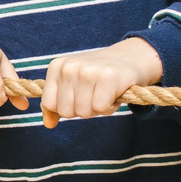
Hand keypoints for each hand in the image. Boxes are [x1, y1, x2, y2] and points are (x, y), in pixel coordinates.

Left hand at [39, 37, 161, 127]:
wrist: (131, 57)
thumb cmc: (99, 75)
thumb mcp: (73, 84)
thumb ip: (57, 103)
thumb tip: (48, 124)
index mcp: (57, 66)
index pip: (49, 104)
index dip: (67, 107)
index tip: (80, 95)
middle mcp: (70, 66)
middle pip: (66, 111)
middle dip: (83, 109)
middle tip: (95, 94)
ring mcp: (88, 71)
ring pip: (84, 112)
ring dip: (98, 109)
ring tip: (105, 92)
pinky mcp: (108, 77)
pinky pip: (100, 108)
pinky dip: (110, 107)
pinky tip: (114, 93)